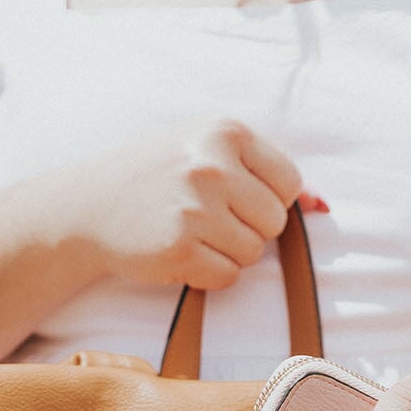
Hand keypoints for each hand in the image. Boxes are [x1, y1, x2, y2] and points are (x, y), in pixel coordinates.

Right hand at [73, 116, 326, 290]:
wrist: (89, 205)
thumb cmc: (156, 176)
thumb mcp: (204, 148)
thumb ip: (261, 169)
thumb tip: (320, 205)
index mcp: (225, 133)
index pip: (288, 183)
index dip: (266, 200)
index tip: (234, 200)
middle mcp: (212, 166)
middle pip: (273, 223)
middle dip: (248, 230)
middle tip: (208, 221)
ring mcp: (194, 209)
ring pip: (253, 254)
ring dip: (228, 254)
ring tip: (192, 235)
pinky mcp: (179, 250)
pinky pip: (226, 277)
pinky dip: (208, 275)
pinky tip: (181, 254)